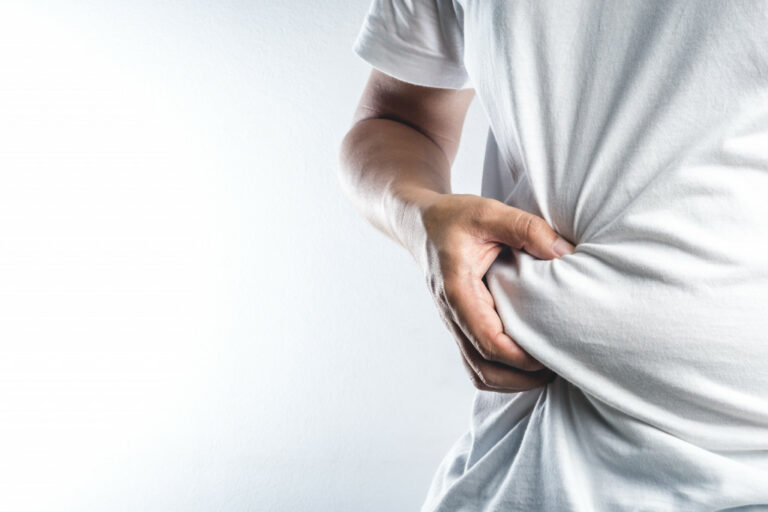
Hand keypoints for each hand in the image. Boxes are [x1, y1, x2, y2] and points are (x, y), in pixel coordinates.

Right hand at [414, 192, 574, 391]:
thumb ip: (526, 228)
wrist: (420, 224)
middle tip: (557, 367)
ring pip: (478, 373)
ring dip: (511, 381)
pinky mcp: (461, 326)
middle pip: (482, 369)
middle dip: (521, 379)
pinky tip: (526, 360)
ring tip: (546, 369)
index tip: (551, 352)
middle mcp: (452, 314)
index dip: (520, 356)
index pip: (487, 341)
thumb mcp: (489, 212)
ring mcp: (454, 324)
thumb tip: (565, 252)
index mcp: (457, 291)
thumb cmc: (452, 218)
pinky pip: (477, 363)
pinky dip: (502, 372)